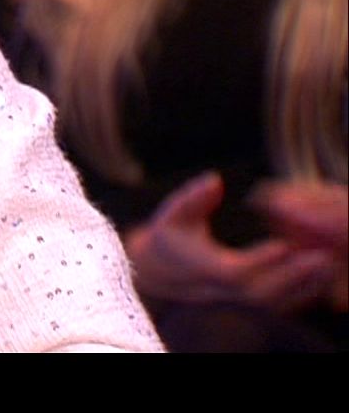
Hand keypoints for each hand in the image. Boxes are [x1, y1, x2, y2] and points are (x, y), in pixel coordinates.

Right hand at [124, 172, 336, 313]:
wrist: (157, 272)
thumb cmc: (168, 239)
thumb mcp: (172, 214)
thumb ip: (192, 198)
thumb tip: (213, 180)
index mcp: (207, 269)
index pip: (237, 270)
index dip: (262, 259)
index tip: (284, 244)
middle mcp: (224, 290)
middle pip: (264, 292)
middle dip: (294, 276)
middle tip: (322, 257)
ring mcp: (238, 300)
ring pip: (277, 302)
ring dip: (305, 286)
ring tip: (328, 265)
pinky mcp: (249, 304)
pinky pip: (280, 304)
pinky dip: (302, 294)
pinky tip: (320, 277)